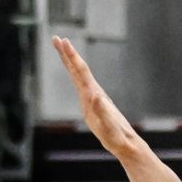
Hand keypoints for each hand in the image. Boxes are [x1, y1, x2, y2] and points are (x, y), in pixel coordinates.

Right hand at [55, 36, 148, 159]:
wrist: (125, 142)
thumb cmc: (116, 136)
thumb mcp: (108, 126)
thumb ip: (102, 111)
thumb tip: (95, 96)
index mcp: (94, 94)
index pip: (81, 71)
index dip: (72, 56)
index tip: (63, 41)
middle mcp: (93, 91)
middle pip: (78, 68)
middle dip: (67, 53)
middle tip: (56, 38)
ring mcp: (93, 96)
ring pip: (78, 74)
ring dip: (69, 61)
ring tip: (61, 49)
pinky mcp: (92, 103)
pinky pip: (80, 83)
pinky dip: (74, 74)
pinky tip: (72, 72)